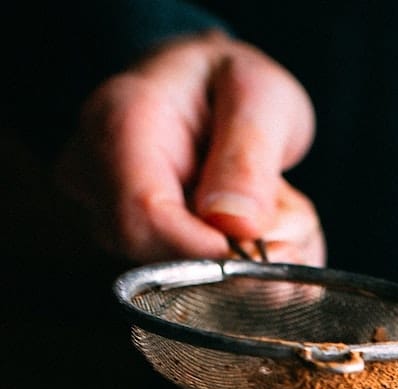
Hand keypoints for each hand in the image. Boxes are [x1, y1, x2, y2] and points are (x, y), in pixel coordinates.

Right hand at [55, 31, 324, 265]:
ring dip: (241, 262)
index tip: (261, 256)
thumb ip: (249, 155)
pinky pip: (183, 281)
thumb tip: (235, 227)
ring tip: (270, 207)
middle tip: (289, 220)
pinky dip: (234, 266)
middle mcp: (94, 175)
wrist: (206, 90)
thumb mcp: (258, 96)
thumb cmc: (231, 84)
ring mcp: (104, 212)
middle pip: (157, 258)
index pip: (142, 216)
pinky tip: (252, 226)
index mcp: (120, 123)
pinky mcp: (126, 239)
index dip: (204, 252)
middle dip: (235, 260)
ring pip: (176, 278)